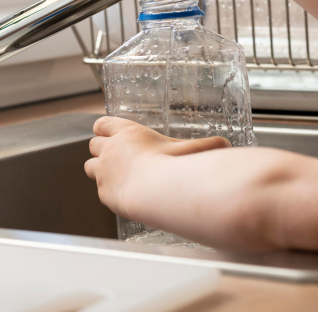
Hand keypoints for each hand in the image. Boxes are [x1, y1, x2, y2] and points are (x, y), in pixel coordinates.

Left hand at [84, 116, 229, 217]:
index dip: (105, 128)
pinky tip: (124, 192)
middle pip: (92, 144)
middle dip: (101, 148)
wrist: (156, 192)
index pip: (102, 124)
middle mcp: (110, 149)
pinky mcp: (103, 192)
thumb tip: (227, 145)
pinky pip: (100, 188)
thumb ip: (208, 145)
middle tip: (115, 155)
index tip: (111, 133)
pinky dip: (108, 189)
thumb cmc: (172, 166)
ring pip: (89, 165)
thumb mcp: (192, 149)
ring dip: (99, 168)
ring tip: (115, 174)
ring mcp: (104, 171)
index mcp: (127, 132)